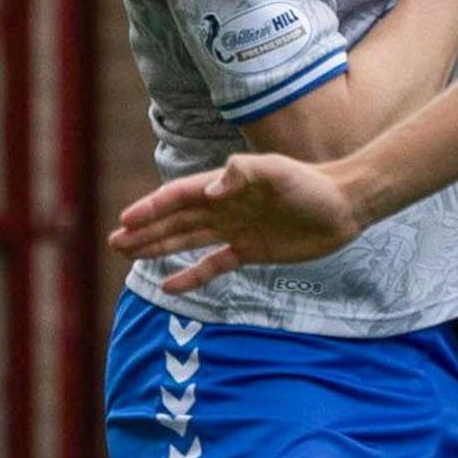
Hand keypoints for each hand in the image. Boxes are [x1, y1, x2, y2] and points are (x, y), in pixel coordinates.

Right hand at [109, 152, 364, 290]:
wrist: (343, 205)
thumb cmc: (311, 184)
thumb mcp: (278, 172)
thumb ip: (243, 173)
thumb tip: (210, 191)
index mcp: (224, 186)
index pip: (178, 197)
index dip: (151, 208)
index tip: (125, 220)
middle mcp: (223, 207)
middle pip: (175, 221)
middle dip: (144, 231)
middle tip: (114, 242)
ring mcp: (234, 229)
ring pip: (186, 240)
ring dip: (158, 247)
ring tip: (128, 255)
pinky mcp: (250, 251)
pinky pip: (213, 265)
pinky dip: (191, 275)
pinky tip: (169, 285)